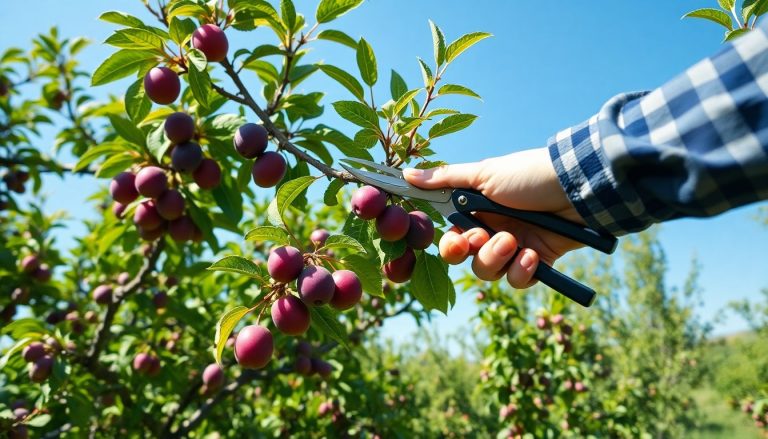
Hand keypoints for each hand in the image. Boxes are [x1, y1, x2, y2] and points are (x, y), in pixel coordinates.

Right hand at [403, 147, 585, 288]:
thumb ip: (445, 179)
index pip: (453, 239)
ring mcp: (517, 247)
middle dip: (476, 253)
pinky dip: (523, 271)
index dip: (452, 247)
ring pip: (491, 272)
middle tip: (486, 238)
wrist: (578, 187)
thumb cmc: (529, 176)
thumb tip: (407, 174)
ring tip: (515, 242)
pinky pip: (519, 280)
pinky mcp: (539, 262)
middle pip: (469, 261)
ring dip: (499, 259)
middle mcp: (495, 230)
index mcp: (478, 211)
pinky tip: (533, 255)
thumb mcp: (484, 174)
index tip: (460, 242)